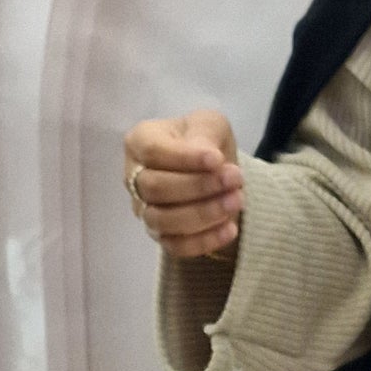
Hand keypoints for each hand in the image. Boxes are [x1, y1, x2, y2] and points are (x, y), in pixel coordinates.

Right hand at [122, 110, 242, 261]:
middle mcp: (134, 178)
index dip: (185, 158)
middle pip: (156, 189)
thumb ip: (206, 133)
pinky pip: (176, 246)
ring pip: (163, 221)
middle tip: (235, 180)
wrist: (214, 171)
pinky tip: (231, 228)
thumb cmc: (204, 141)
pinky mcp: (161, 237)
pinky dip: (204, 241)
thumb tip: (210, 159)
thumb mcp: (209, 124)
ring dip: (203, 214)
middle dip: (198, 187)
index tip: (218, 159)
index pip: (153, 152)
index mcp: (139, 142)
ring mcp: (144, 210)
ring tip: (236, 201)